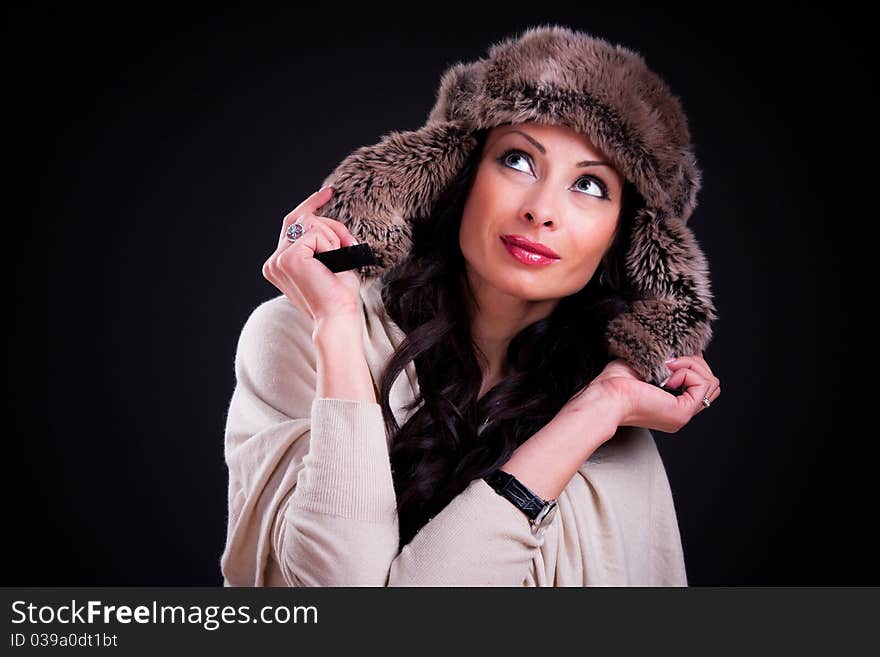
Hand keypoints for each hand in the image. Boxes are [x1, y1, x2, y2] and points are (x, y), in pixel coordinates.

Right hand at [261, 186, 361, 322]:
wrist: (338, 318)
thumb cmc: (339, 296)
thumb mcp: (332, 261)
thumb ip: (322, 241)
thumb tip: (325, 218)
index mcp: (280, 264)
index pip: (292, 223)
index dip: (310, 204)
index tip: (328, 192)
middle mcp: (274, 261)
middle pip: (302, 219)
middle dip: (332, 225)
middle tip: (349, 244)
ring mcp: (278, 259)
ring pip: (311, 223)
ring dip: (334, 238)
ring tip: (340, 261)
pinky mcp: (288, 258)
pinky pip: (316, 233)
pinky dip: (332, 245)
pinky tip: (334, 264)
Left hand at [567, 352, 720, 433]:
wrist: (606, 395)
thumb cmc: (615, 383)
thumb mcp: (648, 366)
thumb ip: (670, 362)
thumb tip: (690, 350)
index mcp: (672, 405)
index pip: (701, 385)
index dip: (694, 365)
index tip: (675, 356)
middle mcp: (680, 412)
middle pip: (712, 385)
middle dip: (696, 365)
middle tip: (670, 361)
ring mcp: (683, 414)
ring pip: (711, 382)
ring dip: (691, 365)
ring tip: (667, 366)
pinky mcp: (682, 412)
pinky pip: (702, 384)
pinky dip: (687, 371)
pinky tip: (667, 373)